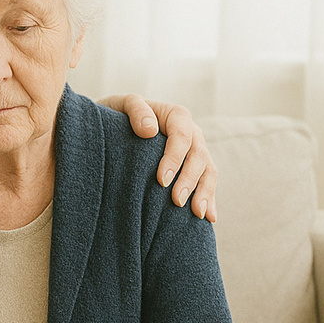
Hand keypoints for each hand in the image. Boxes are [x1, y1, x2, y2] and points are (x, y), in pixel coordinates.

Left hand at [99, 94, 217, 221]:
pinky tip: (209, 218)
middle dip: (190, 180)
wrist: (113, 127)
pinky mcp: (192, 168)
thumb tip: (150, 130)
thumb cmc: (117, 114)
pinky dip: (209, 199)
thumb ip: (136, 110)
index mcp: (176, 116)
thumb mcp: (121, 105)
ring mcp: (194, 151)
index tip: (161, 180)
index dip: (175, 158)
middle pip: (199, 156)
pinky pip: (207, 182)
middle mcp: (191, 133)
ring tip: (197, 214)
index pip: (183, 136)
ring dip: (205, 192)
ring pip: (208, 170)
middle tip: (176, 201)